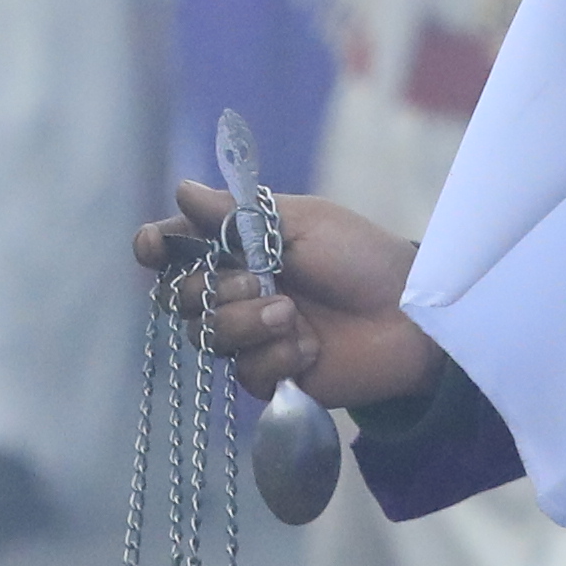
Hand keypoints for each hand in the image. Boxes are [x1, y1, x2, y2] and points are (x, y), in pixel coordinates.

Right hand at [131, 177, 442, 408]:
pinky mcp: (272, 375)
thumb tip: (181, 190)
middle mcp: (236, 292)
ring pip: (208, 338)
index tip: (156, 249)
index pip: (177, 250)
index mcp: (238, 249)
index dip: (157, 249)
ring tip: (293, 315)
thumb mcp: (301, 223)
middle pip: (180, 300)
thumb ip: (238, 214)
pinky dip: (277, 357)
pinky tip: (310, 347)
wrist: (409, 314)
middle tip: (259, 282)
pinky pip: (246, 373)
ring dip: (246, 324)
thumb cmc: (360, 257)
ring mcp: (252, 336)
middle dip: (213, 292)